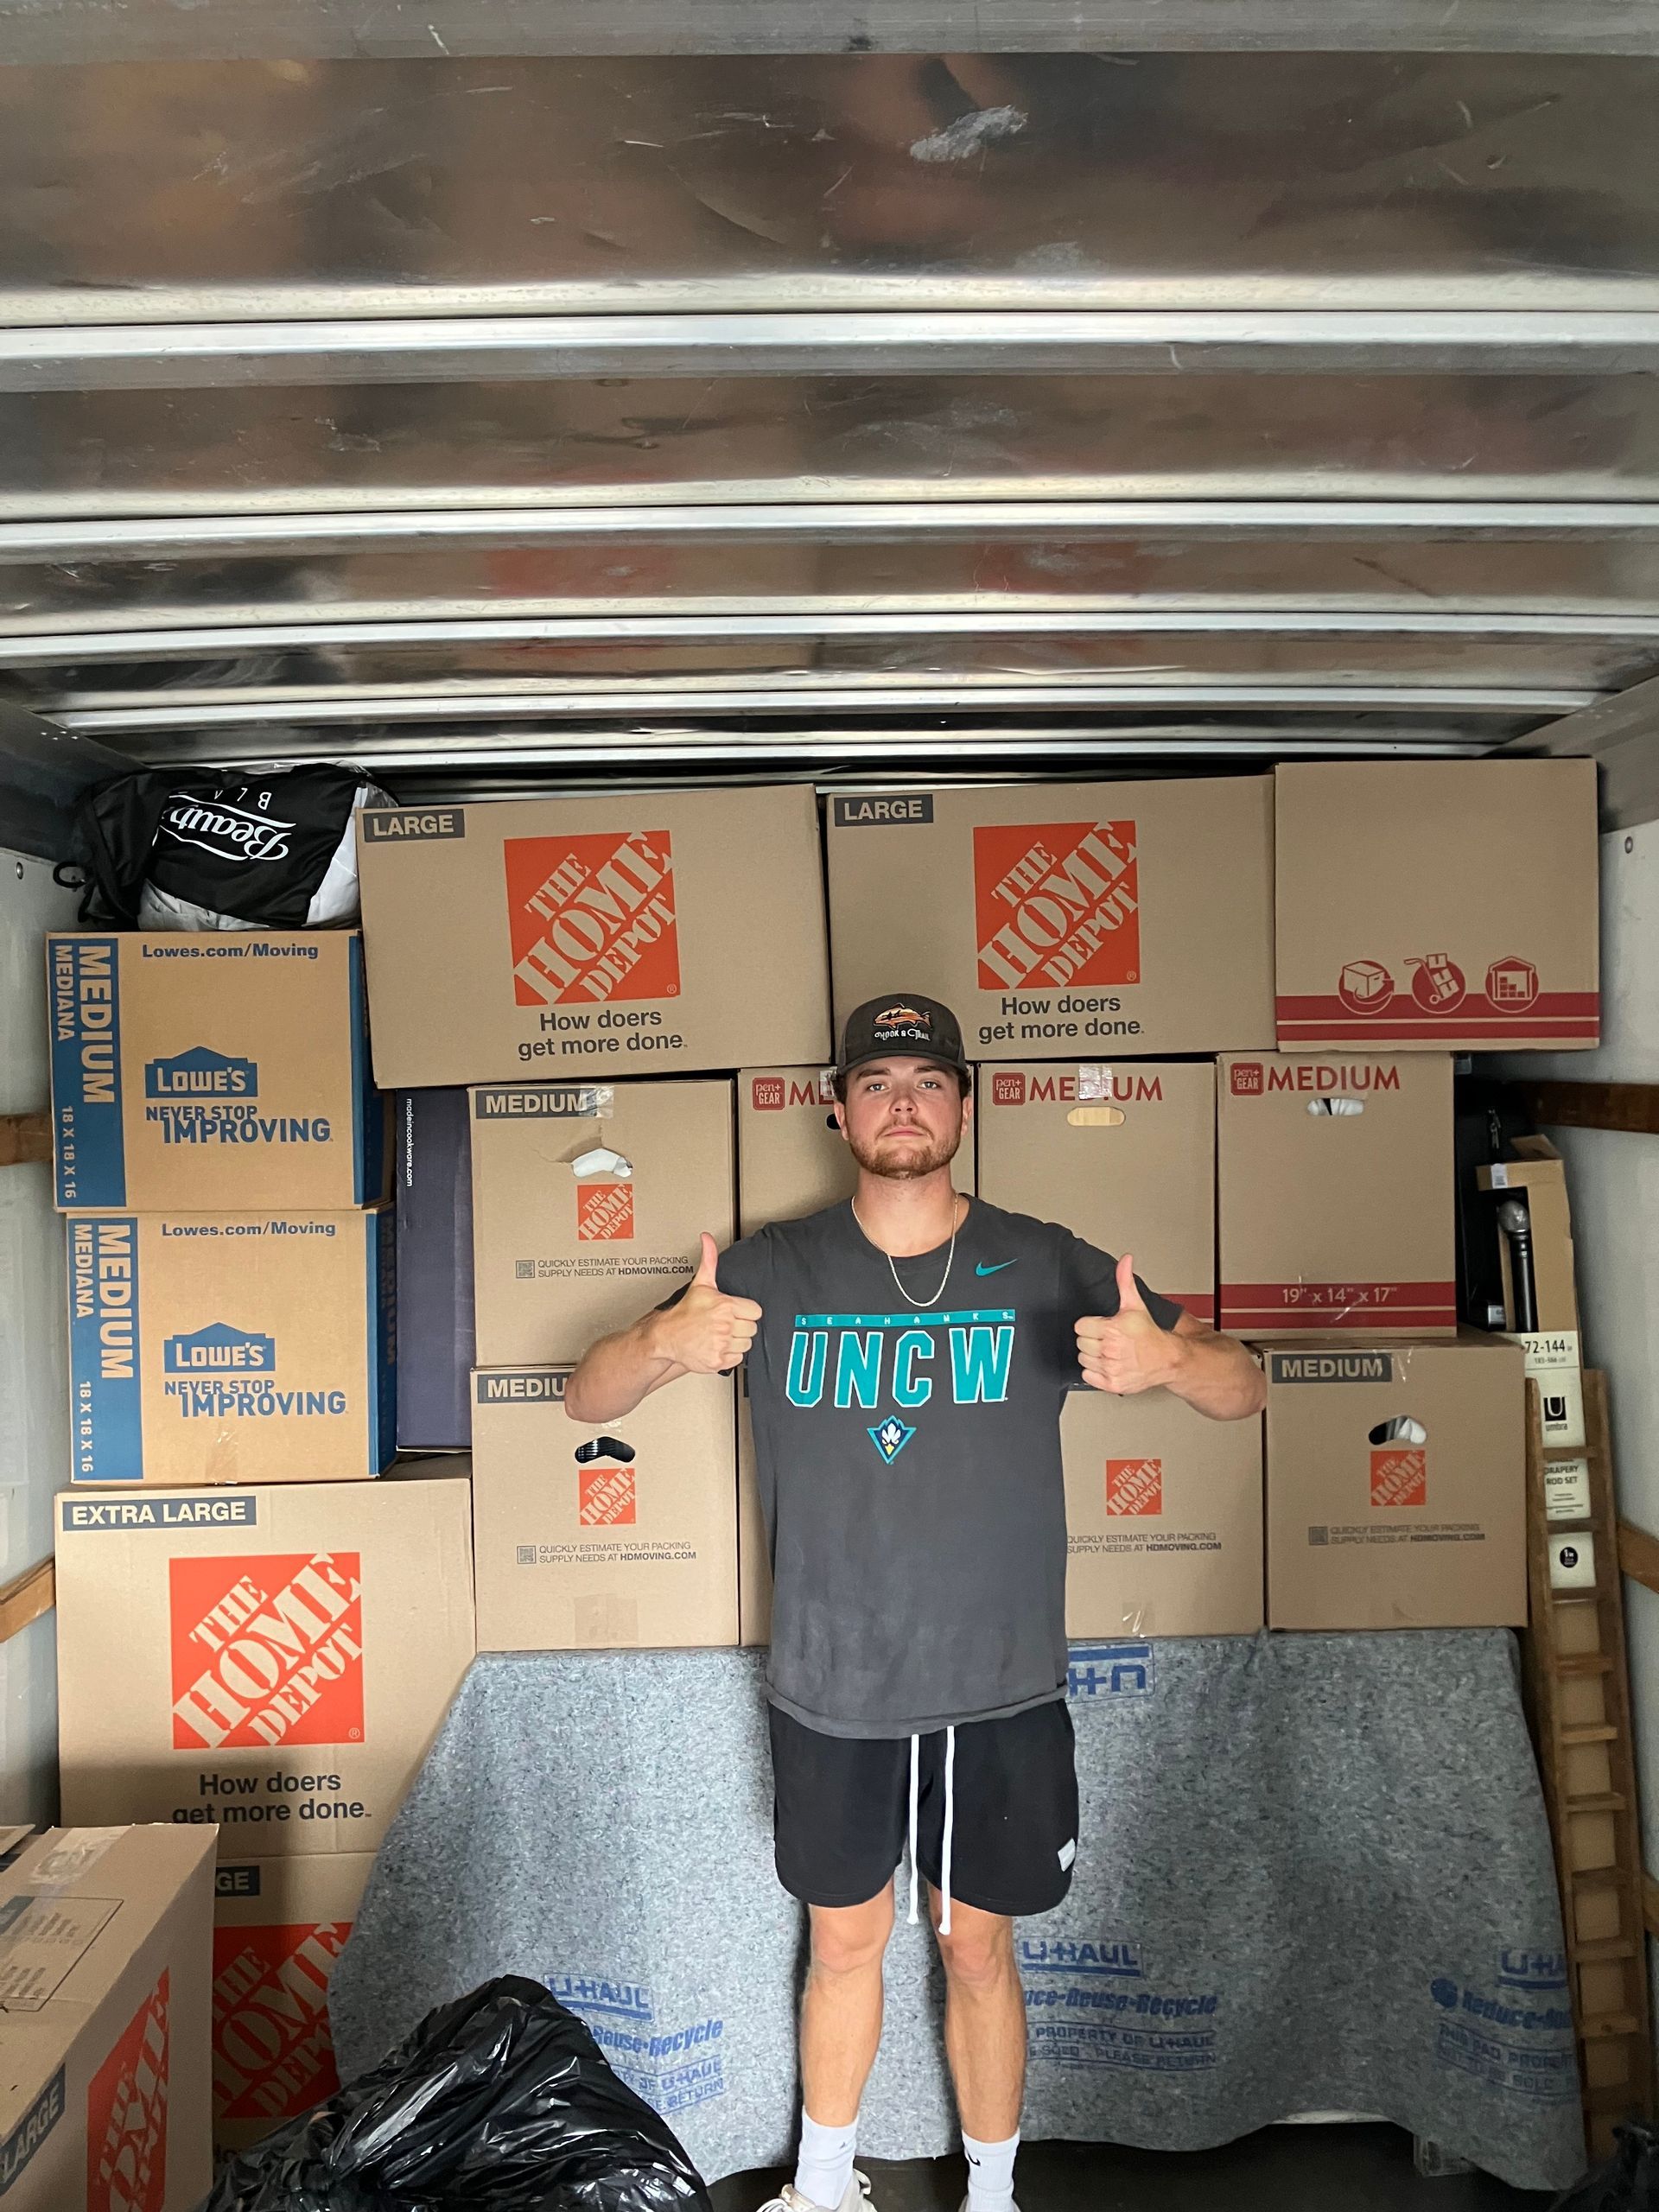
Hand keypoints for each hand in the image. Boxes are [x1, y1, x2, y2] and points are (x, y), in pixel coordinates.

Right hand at [654, 1233, 762, 1374]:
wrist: (666, 1336)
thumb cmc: (685, 1312)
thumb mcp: (701, 1283)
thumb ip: (709, 1259)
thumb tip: (707, 1238)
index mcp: (725, 1306)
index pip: (756, 1311)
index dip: (746, 1311)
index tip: (736, 1312)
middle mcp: (725, 1326)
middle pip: (752, 1329)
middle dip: (741, 1326)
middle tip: (726, 1324)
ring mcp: (721, 1345)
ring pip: (746, 1344)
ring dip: (736, 1341)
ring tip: (722, 1335)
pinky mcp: (718, 1361)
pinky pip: (738, 1359)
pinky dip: (730, 1355)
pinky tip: (718, 1346)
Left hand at [1076, 1255, 1181, 1395]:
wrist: (1167, 1358)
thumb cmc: (1150, 1334)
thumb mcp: (1135, 1305)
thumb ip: (1124, 1281)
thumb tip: (1125, 1260)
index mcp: (1112, 1329)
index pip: (1080, 1326)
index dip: (1090, 1325)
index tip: (1101, 1326)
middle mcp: (1110, 1350)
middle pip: (1081, 1343)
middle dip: (1092, 1339)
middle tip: (1107, 1339)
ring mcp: (1111, 1368)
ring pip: (1083, 1359)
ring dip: (1093, 1356)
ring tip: (1109, 1351)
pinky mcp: (1111, 1384)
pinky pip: (1087, 1376)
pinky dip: (1095, 1372)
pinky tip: (1108, 1364)